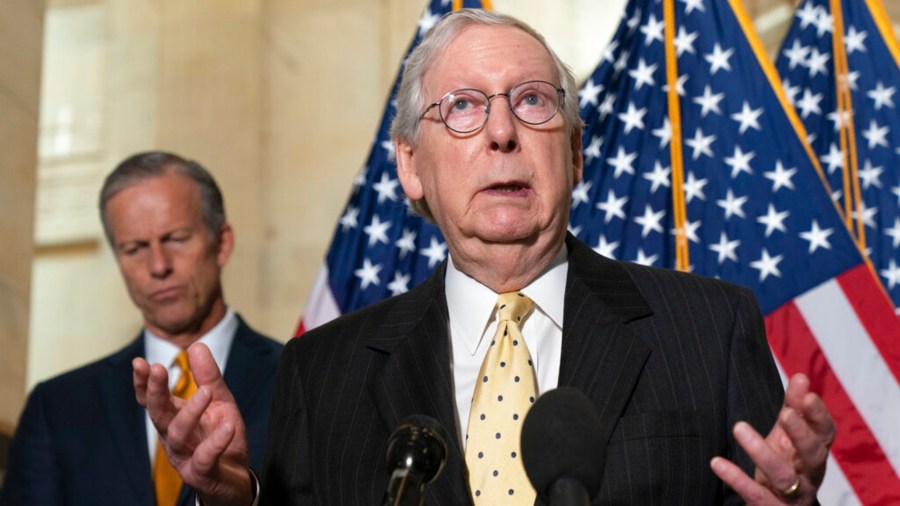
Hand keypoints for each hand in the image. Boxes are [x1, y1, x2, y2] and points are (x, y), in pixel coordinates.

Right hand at [133, 343, 254, 505]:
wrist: (234, 478)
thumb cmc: (220, 436)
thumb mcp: (219, 401)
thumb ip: (208, 376)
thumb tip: (197, 345)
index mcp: (173, 418)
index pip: (152, 400)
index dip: (143, 383)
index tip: (140, 362)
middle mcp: (173, 437)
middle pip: (158, 414)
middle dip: (156, 392)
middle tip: (158, 369)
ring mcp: (185, 456)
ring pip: (178, 435)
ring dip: (190, 412)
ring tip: (206, 392)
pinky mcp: (202, 473)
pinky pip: (206, 458)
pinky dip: (216, 442)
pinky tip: (228, 426)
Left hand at [710, 373, 834, 504]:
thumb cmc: (786, 466)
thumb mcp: (788, 438)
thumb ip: (793, 409)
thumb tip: (801, 377)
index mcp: (814, 454)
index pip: (825, 434)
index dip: (819, 416)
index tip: (808, 396)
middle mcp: (808, 475)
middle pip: (812, 455)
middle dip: (801, 435)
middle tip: (786, 414)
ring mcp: (791, 495)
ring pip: (783, 476)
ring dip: (762, 452)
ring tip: (739, 428)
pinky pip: (755, 495)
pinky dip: (737, 479)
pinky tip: (717, 462)